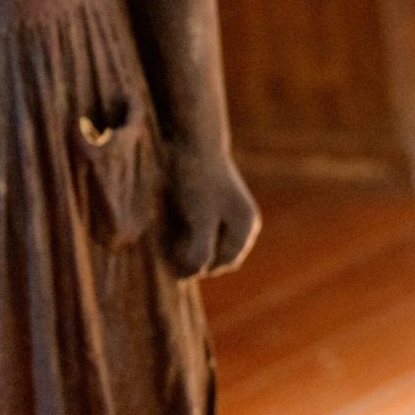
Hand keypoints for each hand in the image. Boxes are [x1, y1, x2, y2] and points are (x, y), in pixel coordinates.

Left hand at [162, 144, 260, 278]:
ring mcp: (232, 211)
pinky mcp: (218, 202)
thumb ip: (200, 253)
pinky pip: (203, 228)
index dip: (195, 265)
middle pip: (216, 255)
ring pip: (208, 242)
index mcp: (245, 227)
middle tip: (169, 242)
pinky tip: (173, 218)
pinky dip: (187, 228)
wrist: (194, 139)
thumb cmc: (197, 181)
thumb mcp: (199, 221)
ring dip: (188, 242)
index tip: (172, 252)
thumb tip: (193, 274)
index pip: (219, 264)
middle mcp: (244, 221)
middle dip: (193, 254)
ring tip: (169, 229)